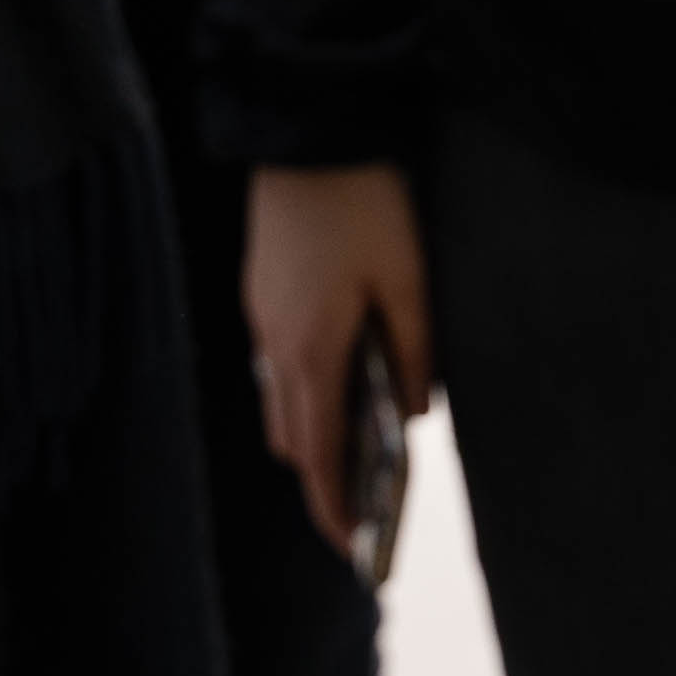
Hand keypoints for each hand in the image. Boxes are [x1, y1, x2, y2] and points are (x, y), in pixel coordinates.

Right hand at [246, 163, 432, 553]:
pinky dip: (305, 389)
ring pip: (280, 402)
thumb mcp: (409, 277)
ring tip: (361, 446)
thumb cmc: (364, 202)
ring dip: (313, 432)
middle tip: (366, 503)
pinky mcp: (260, 292)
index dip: (333, 505)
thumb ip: (414, 352)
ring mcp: (261, 318)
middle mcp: (275, 344)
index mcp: (311, 350)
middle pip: (293, 437)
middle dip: (323, 478)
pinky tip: (344, 375)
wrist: (304, 130)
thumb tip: (411, 415)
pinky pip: (277, 364)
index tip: (352, 546)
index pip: (318, 454)